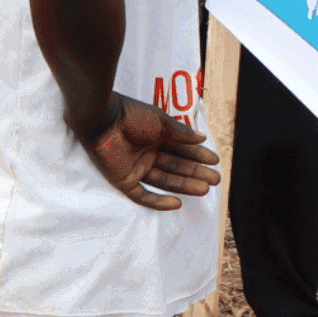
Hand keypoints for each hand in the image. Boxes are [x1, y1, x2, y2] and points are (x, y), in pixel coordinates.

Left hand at [82, 96, 220, 209]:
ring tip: (205, 188)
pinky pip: (142, 195)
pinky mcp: (122, 180)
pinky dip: (159, 201)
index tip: (214, 160)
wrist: (101, 117)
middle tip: (216, 179)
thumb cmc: (129, 113)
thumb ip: (180, 132)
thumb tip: (202, 138)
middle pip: (174, 167)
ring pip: (163, 181)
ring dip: (184, 186)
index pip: (179, 149)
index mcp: (153, 136)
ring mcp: (134, 167)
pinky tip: (178, 203)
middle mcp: (145, 153)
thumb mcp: (160, 120)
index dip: (197, 155)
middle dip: (195, 173)